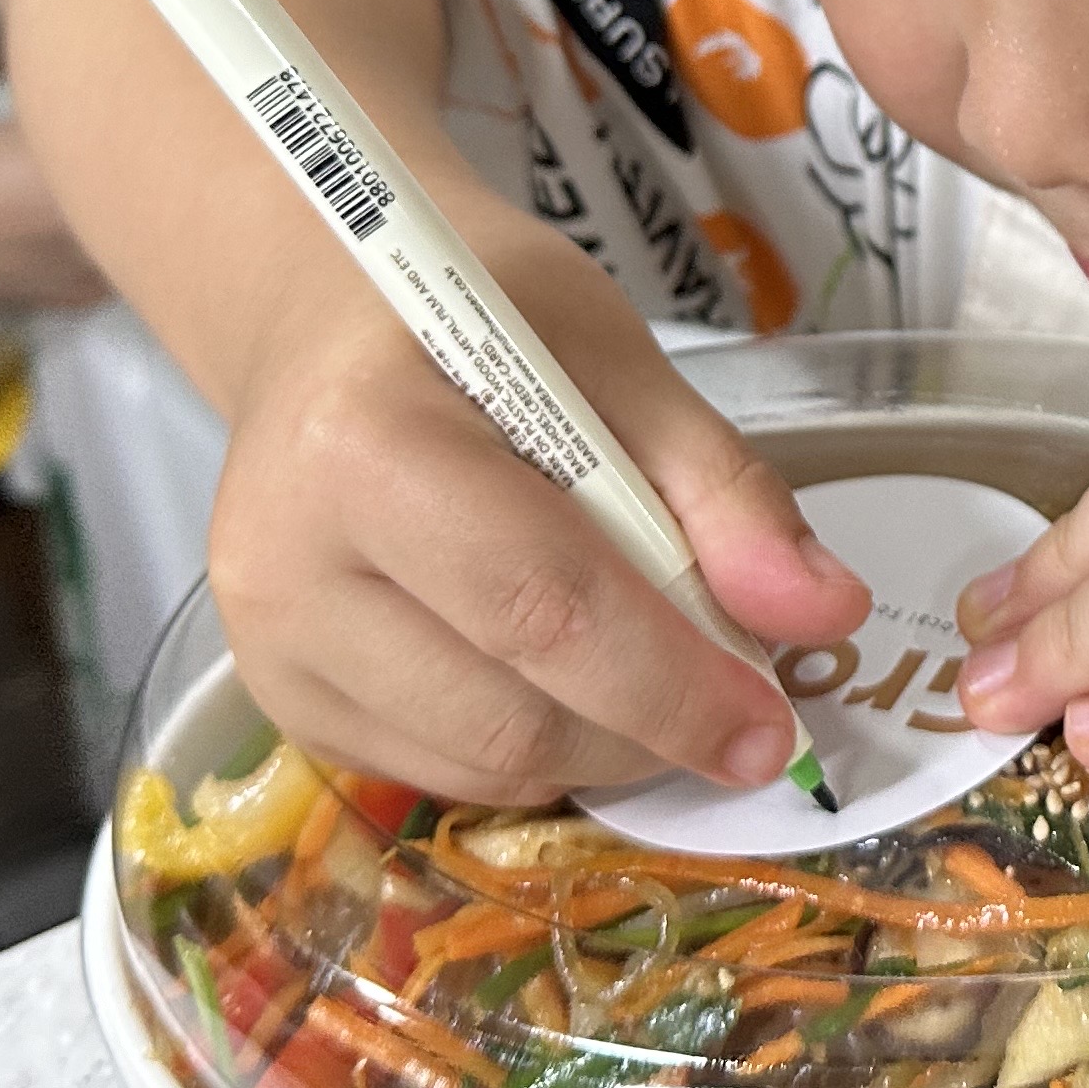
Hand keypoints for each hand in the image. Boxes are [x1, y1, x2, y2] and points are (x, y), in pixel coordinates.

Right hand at [205, 206, 869, 802]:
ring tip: (646, 667)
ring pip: (480, 765)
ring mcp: (265, 642)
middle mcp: (286, 558)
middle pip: (512, 712)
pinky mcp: (277, 697)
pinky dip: (528, 747)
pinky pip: (437, 772)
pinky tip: (555, 670)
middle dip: (651, 726)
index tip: (773, 725)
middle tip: (734, 696)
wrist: (327, 318)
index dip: (676, 685)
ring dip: (599, 746)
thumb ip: (721, 487)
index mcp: (367, 442)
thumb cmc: (473, 315)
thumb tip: (823, 611)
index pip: (544, 607)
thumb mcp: (614, 357)